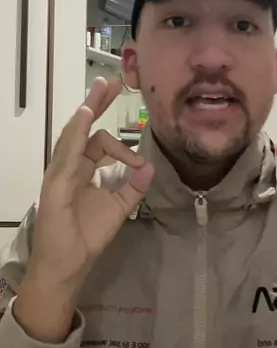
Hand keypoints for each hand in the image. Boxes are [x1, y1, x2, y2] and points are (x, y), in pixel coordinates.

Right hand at [29, 77, 153, 287]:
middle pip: (83, 129)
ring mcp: (61, 173)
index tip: (140, 161)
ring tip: (98, 90)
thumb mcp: (119, 208)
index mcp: (83, 171)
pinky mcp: (56, 183)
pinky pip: (67, 152)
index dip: (120, 143)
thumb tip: (150, 167)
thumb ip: (134, 187)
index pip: (97, 141)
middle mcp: (70, 167)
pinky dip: (76, 133)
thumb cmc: (86, 237)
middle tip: (108, 83)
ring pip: (73, 135)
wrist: (68, 265)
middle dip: (96, 104)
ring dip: (87, 110)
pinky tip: (85, 116)